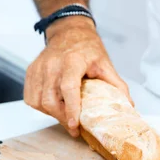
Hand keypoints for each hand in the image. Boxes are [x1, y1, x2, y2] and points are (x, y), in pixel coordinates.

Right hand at [24, 16, 132, 136]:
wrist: (69, 32)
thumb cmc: (87, 49)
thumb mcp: (105, 64)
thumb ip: (117, 85)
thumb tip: (128, 105)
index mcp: (72, 61)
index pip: (68, 88)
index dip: (71, 109)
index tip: (75, 125)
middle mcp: (52, 64)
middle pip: (50, 99)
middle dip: (62, 117)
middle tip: (74, 127)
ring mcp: (39, 68)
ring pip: (38, 100)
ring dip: (52, 114)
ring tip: (65, 117)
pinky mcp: (31, 72)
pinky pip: (30, 96)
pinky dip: (40, 106)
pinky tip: (53, 107)